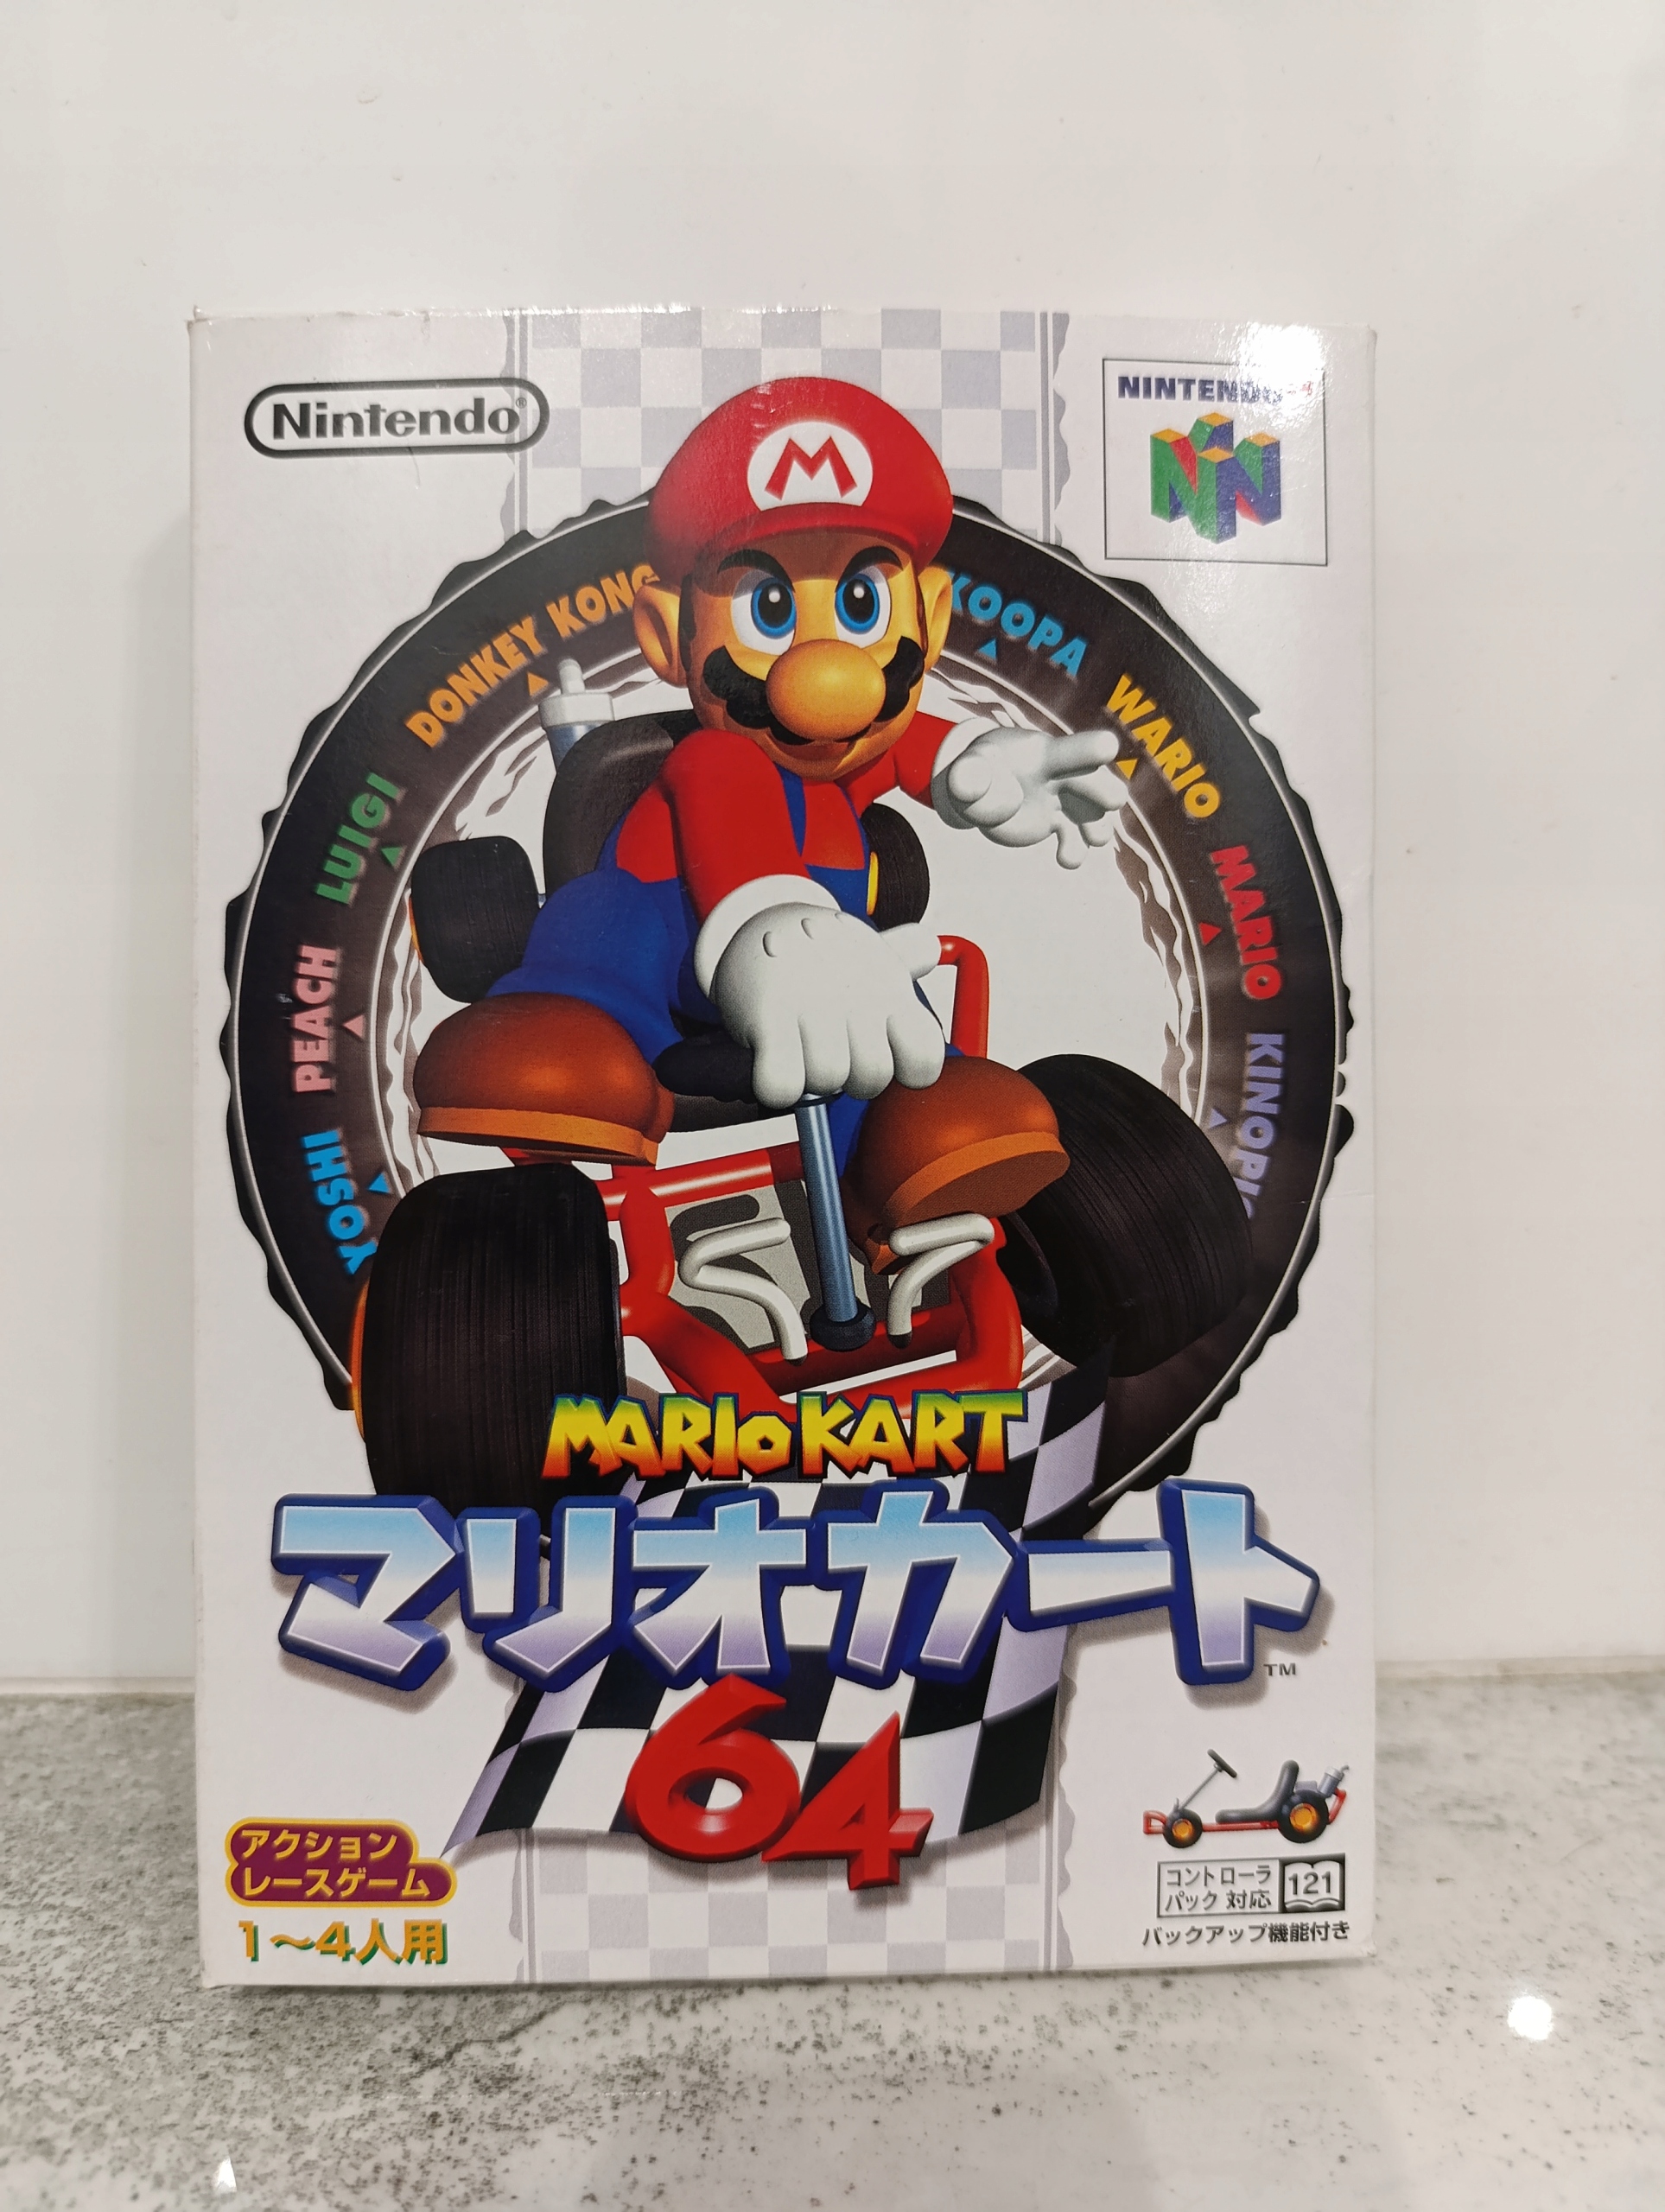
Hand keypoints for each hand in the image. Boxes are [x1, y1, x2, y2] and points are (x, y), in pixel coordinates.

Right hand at [708, 905, 944, 1110]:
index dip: (907, 1072)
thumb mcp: (864, 951)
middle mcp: (858, 994)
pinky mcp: (768, 1014)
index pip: (924, 1058)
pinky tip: (771, 1060)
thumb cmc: (818, 952)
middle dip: (850, 1079)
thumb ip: (905, 959)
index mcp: (890, 990)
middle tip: (832, 1054)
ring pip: (827, 1079)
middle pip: (872, 1076)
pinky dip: (775, 1084)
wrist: (756, 920)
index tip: (884, 1058)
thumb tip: (930, 949)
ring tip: (798, 1049)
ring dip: (809, 1077)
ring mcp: (812, 1002)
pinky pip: (782, 1083)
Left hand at [932, 720, 1127, 868]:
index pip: (1068, 750)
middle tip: (1113, 801)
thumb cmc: (976, 771)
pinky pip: (1074, 838)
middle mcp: (1061, 775)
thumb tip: (965, 785)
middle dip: (1103, 789)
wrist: (980, 790)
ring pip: (1091, 813)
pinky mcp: (1058, 823)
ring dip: (1097, 826)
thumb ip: (966, 775)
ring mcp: (1063, 801)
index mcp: (1043, 754)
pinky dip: (1074, 849)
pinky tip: (1066, 860)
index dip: (1087, 748)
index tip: (1109, 746)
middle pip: (1091, 781)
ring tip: (1094, 839)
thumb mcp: (965, 770)